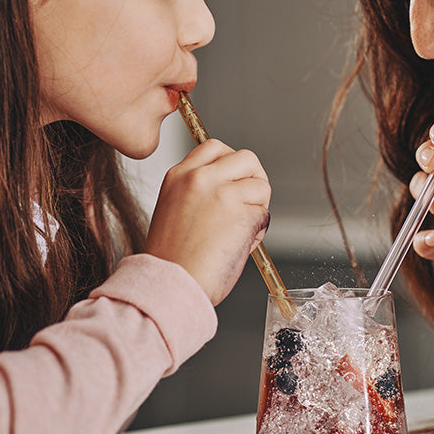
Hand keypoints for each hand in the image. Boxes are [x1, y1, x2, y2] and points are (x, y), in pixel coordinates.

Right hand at [145, 138, 270, 304]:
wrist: (169, 286)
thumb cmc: (171, 260)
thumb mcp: (172, 209)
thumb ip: (197, 190)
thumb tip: (230, 185)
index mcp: (178, 175)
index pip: (215, 147)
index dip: (232, 164)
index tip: (235, 181)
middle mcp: (200, 177)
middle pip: (246, 158)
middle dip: (254, 179)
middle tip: (249, 203)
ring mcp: (222, 192)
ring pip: (261, 185)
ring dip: (258, 208)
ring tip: (239, 231)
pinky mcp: (240, 212)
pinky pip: (264, 214)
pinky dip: (258, 231)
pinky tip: (238, 246)